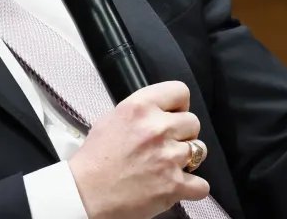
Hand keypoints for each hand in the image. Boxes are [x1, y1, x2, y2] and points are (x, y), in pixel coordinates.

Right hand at [68, 81, 208, 218]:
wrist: (85, 195)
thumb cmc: (94, 160)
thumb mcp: (110, 119)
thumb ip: (139, 112)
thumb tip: (159, 112)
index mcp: (140, 108)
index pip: (180, 91)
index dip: (179, 105)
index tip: (173, 116)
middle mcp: (157, 128)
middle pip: (193, 122)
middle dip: (183, 134)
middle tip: (166, 146)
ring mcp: (168, 157)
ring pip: (200, 150)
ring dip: (187, 159)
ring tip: (168, 166)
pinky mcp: (174, 185)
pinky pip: (201, 185)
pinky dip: (192, 188)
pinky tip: (177, 186)